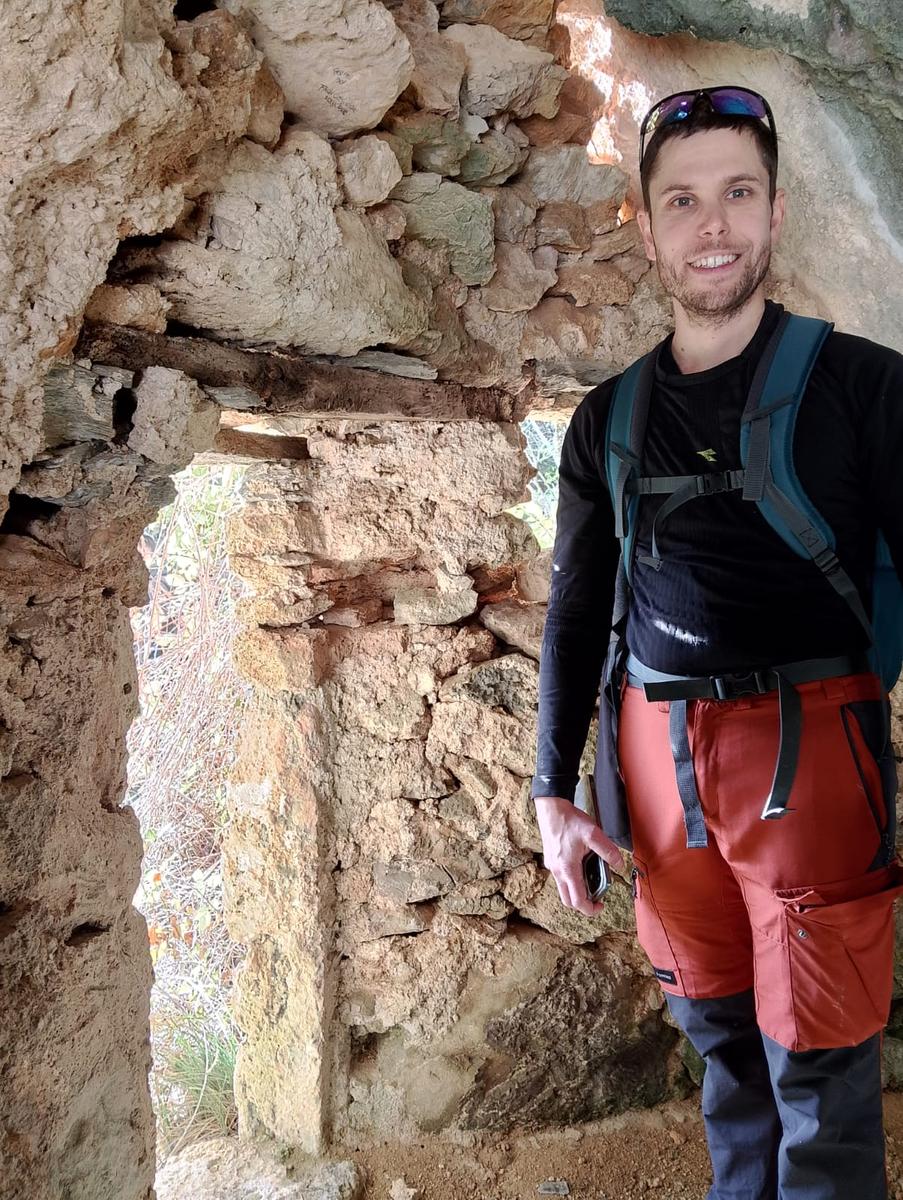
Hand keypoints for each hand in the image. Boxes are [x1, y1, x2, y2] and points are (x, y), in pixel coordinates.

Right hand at [533, 795, 625, 916]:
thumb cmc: (569, 820)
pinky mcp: (550, 860)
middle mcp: (557, 871)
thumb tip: (619, 865)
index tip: (601, 905)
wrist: (551, 807)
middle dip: (583, 904)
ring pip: (563, 890)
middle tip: (597, 897)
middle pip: (568, 901)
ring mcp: (552, 866)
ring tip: (591, 879)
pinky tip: (582, 866)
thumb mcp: (593, 834)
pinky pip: (561, 878)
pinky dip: (572, 880)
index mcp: (567, 869)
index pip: (577, 901)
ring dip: (577, 891)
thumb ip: (608, 851)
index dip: (590, 909)